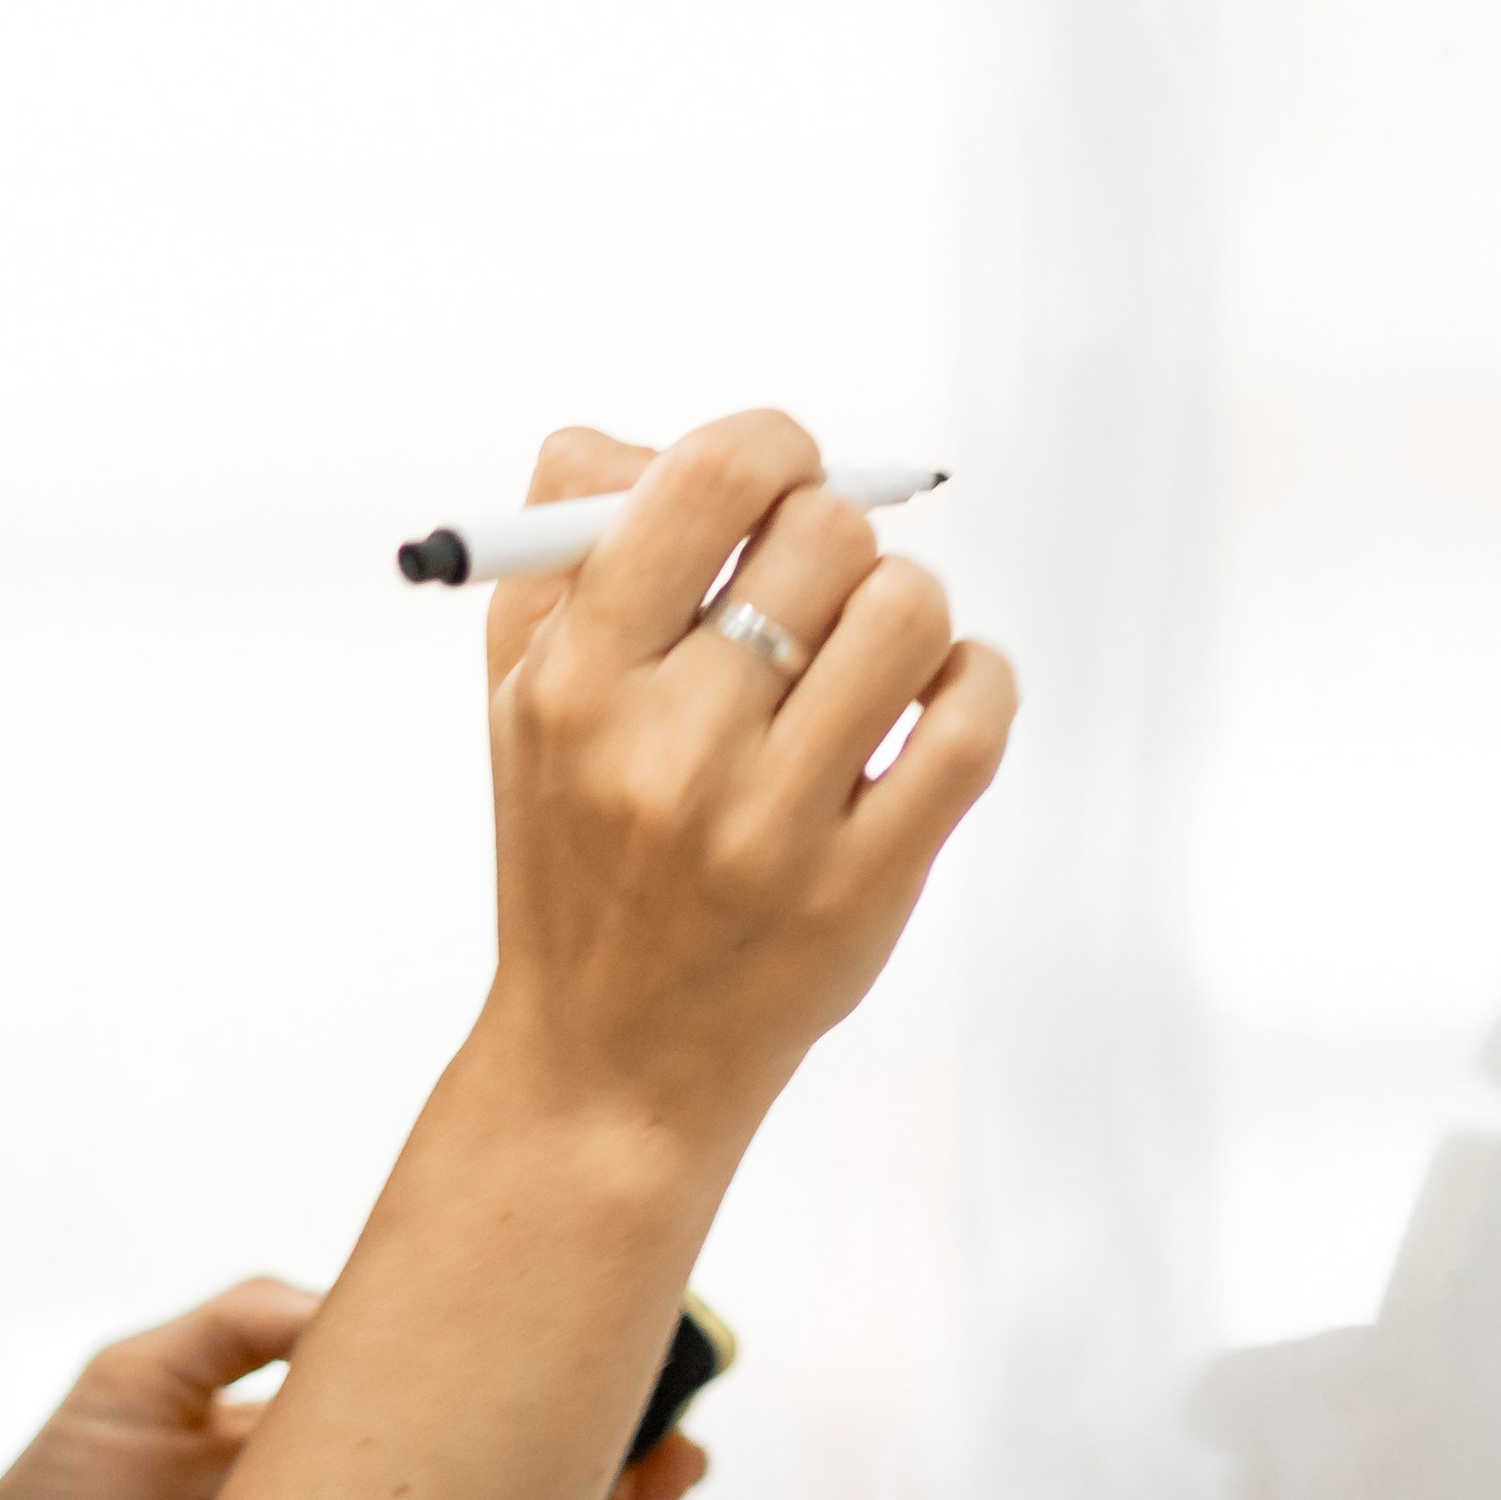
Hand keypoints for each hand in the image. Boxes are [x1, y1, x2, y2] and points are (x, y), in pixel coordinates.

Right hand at [482, 410, 1013, 1151]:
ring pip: (910, 611)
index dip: (770, 445)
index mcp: (578, 680)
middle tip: (813, 585)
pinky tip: (924, 702)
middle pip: (825, 533)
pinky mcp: (866, 886)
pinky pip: (977, 716)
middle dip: (833, 536)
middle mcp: (672, 749)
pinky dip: (971, 680)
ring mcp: (776, 825)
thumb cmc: (574, 841)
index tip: (776, 476)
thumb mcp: (523, 687)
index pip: (708, 480)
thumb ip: (570, 532)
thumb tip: (664, 440)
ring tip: (866, 655)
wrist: (611, 1058)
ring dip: (903, 609)